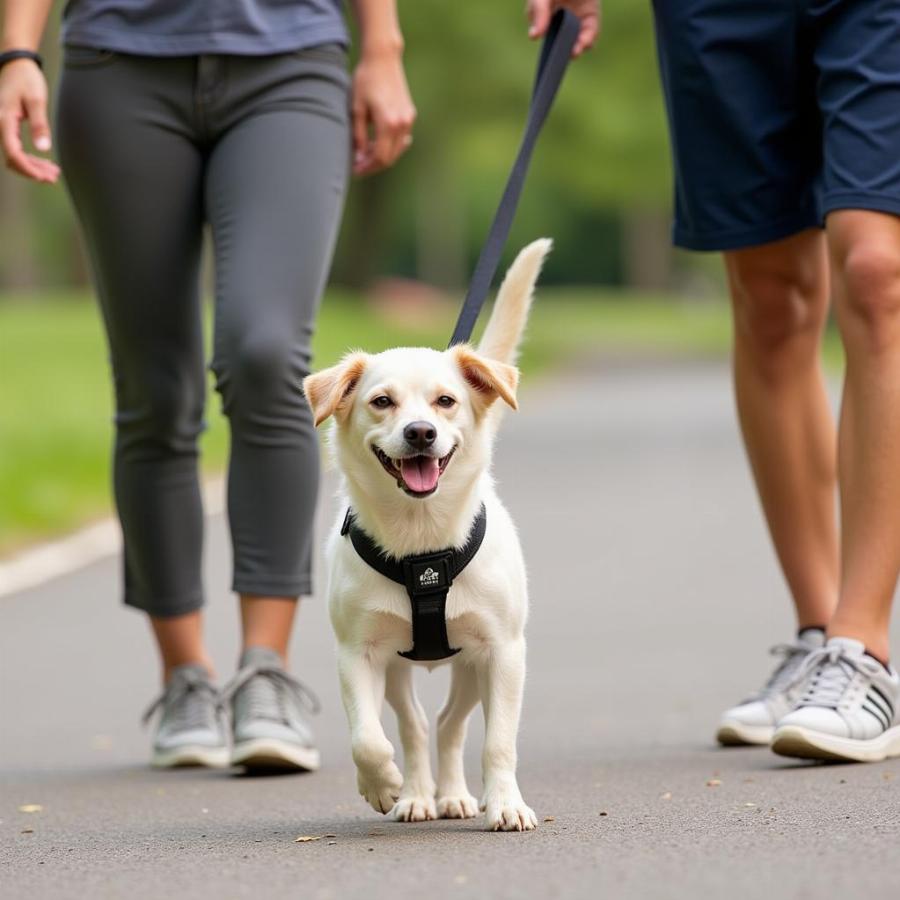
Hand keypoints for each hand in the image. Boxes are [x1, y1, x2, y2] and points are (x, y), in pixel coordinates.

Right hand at [0, 57, 58, 182]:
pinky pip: (16, 148)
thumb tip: (43, 148)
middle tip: (53, 178)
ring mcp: (2, 127)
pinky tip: (46, 163)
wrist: (16, 65)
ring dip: (32, 166)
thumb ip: (40, 124)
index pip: (13, 153)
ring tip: (53, 173)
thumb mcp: (36, 100)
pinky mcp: (7, 127)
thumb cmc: (27, 79)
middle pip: (12, 158)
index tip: (44, 178)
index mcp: (3, 120)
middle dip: (32, 171)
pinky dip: (30, 158)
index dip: (28, 169)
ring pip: (14, 155)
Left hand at [351, 47, 415, 176]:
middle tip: (358, 166)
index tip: (355, 170)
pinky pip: (401, 139)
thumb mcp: (356, 109)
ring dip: (381, 156)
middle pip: (390, 157)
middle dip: (373, 165)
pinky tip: (377, 145)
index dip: (367, 167)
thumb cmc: (365, 80)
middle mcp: (402, 124)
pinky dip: (390, 146)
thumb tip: (359, 157)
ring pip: (397, 150)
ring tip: (365, 154)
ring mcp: (408, 119)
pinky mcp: (410, 114)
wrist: (383, 58)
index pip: (380, 157)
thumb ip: (359, 136)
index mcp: (388, 123)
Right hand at [526, 0, 599, 56]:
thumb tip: (534, 37)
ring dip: (576, 49)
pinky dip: (588, 39)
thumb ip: (538, 13)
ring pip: (576, 41)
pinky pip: (591, 32)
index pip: (544, 36)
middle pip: (561, 42)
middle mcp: (560, 19)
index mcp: (544, 14)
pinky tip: (584, 43)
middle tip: (560, 58)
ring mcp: (576, 18)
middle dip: (562, 52)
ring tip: (574, 51)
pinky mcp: (592, 14)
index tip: (547, 62)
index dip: (547, 50)